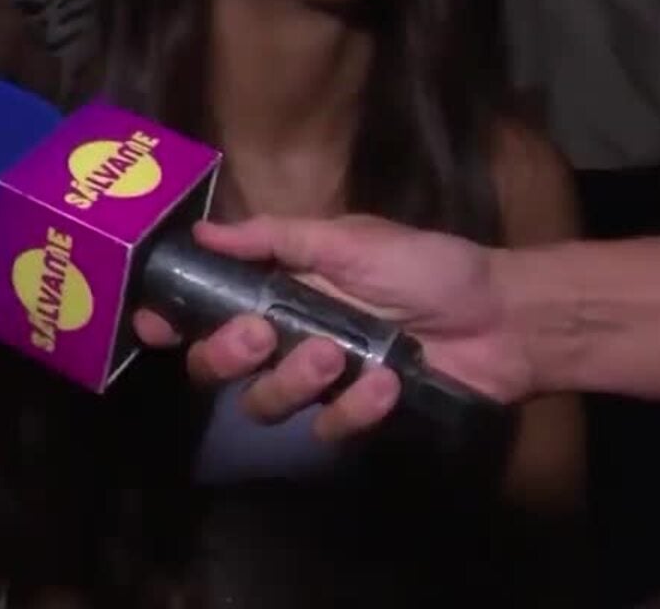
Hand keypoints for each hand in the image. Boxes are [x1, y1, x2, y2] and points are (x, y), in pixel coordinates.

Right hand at [132, 215, 531, 439]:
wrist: (504, 317)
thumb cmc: (428, 267)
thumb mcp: (350, 239)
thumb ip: (276, 238)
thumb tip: (203, 231)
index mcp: (277, 291)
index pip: (204, 310)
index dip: (170, 321)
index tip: (155, 325)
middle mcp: (286, 339)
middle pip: (216, 367)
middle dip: (225, 354)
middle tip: (259, 336)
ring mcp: (320, 383)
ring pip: (264, 405)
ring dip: (294, 381)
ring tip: (339, 357)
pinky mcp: (357, 418)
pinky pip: (328, 429)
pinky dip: (355, 408)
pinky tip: (386, 382)